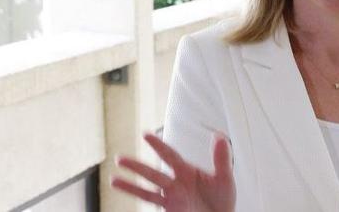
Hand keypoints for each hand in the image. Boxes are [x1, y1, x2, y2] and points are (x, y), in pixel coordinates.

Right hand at [112, 132, 235, 211]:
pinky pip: (151, 204)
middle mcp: (175, 184)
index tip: (145, 134)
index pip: (169, 155)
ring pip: (146, 190)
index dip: (158, 145)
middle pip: (152, 173)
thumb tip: (219, 135)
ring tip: (113, 179)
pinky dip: (138, 198)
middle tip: (119, 158)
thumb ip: (221, 158)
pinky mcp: (170, 211)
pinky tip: (126, 196)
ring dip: (130, 186)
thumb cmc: (222, 200)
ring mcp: (171, 199)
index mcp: (187, 172)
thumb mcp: (225, 178)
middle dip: (136, 166)